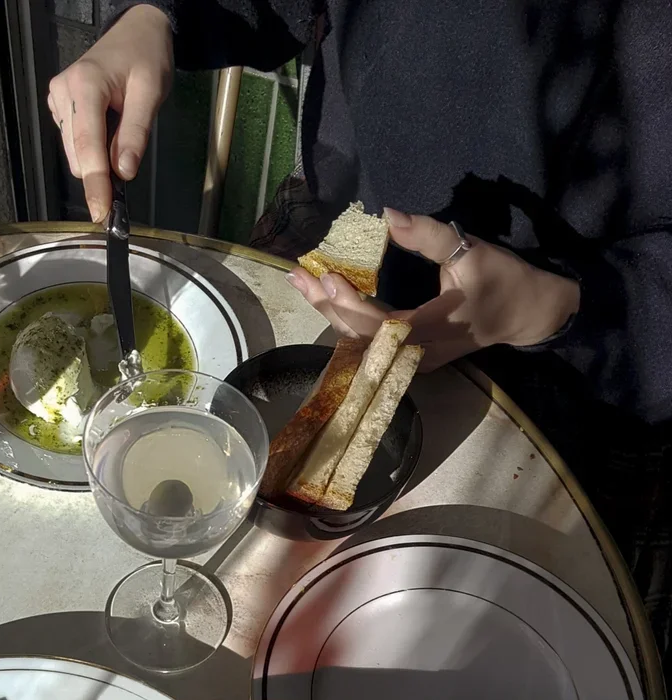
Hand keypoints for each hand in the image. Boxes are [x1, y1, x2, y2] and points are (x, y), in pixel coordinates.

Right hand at [48, 5, 172, 223]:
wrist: (135, 31)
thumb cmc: (146, 57)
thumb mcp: (151, 93)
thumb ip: (135, 133)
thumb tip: (123, 173)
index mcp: (84, 86)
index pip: (87, 147)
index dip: (95, 184)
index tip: (101, 213)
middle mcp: (63, 93)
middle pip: (78, 155)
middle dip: (100, 172)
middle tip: (128, 165)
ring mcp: (58, 99)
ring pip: (75, 153)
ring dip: (97, 158)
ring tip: (120, 133)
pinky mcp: (60, 106)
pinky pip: (74, 142)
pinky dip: (92, 147)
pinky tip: (107, 127)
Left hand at [286, 209, 579, 369]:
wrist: (526, 313)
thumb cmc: (502, 281)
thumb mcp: (470, 252)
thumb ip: (428, 236)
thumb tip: (388, 215)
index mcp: (430, 330)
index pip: (378, 324)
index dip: (349, 302)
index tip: (327, 275)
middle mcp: (414, 354)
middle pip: (359, 336)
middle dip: (326, 306)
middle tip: (297, 275)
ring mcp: (411, 360)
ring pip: (361, 342)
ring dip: (330, 313)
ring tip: (304, 284)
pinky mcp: (410, 357)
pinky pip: (371, 342)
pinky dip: (347, 320)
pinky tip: (328, 299)